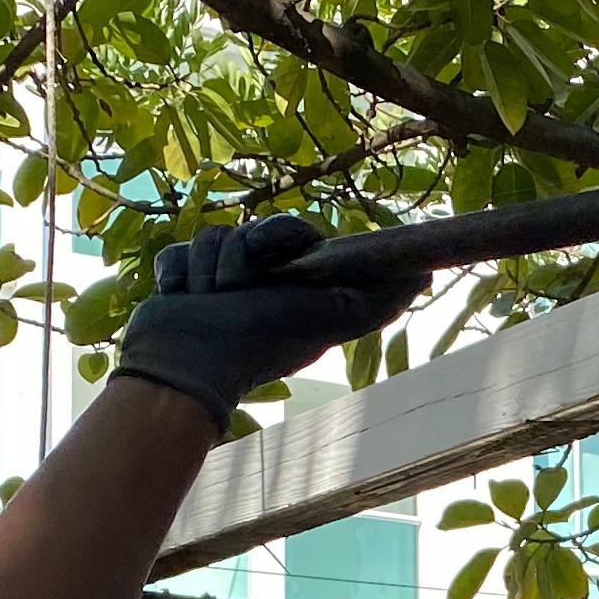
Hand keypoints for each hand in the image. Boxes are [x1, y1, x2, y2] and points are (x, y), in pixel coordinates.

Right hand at [110, 217, 411, 413]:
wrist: (184, 368)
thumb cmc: (259, 343)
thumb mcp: (331, 317)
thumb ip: (376, 299)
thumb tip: (422, 276)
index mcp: (297, 285)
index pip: (290, 230)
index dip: (279, 237)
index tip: (269, 258)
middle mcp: (261, 280)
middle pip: (246, 231)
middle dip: (236, 257)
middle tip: (233, 290)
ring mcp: (218, 280)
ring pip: (210, 237)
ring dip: (206, 270)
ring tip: (208, 302)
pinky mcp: (182, 281)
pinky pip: (177, 253)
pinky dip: (176, 277)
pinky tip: (182, 301)